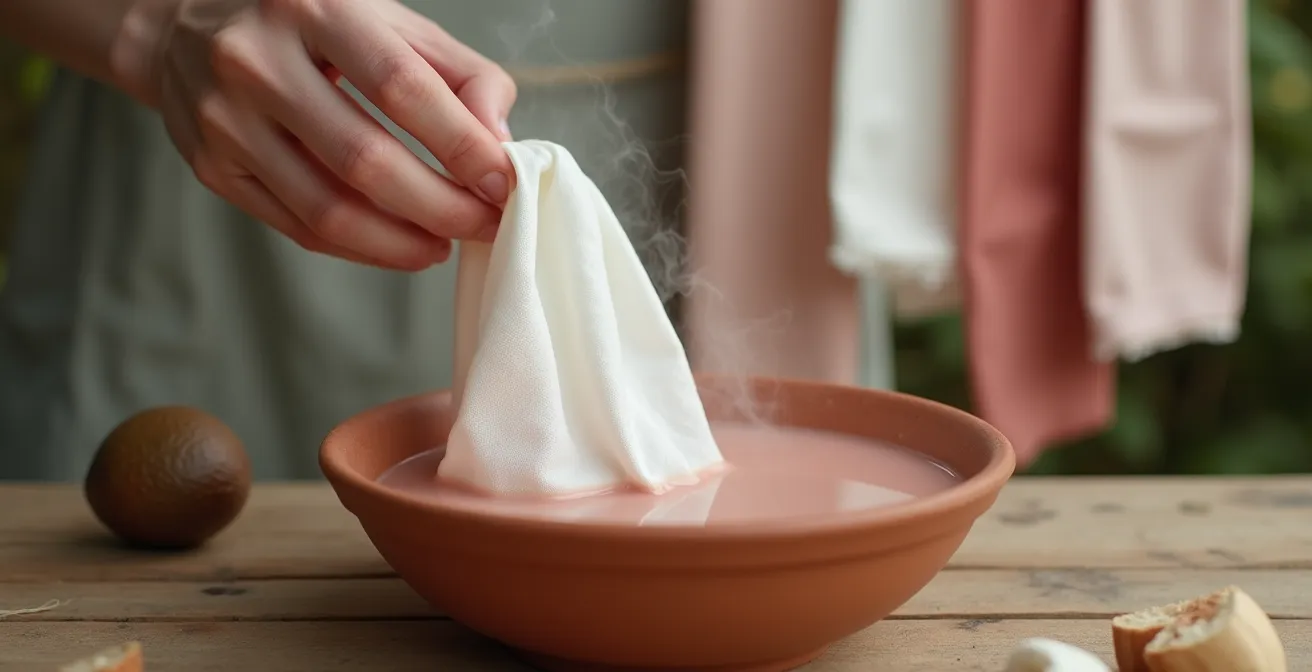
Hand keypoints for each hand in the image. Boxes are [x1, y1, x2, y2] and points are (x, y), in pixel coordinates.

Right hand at [127, 0, 516, 269]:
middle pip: (365, 160)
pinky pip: (298, 227)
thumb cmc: (310, 24)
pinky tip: (397, 245)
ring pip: (328, 209)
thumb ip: (460, 73)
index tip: (501, 183)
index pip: (402, 87)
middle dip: (440, 207)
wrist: (182, 25)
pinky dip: (360, 248)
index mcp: (315, 6)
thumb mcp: (389, 20)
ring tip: (443, 244)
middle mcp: (258, 59)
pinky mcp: (211, 166)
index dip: (461, 145)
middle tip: (483, 225)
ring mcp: (225, 118)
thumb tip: (498, 143)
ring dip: (401, 242)